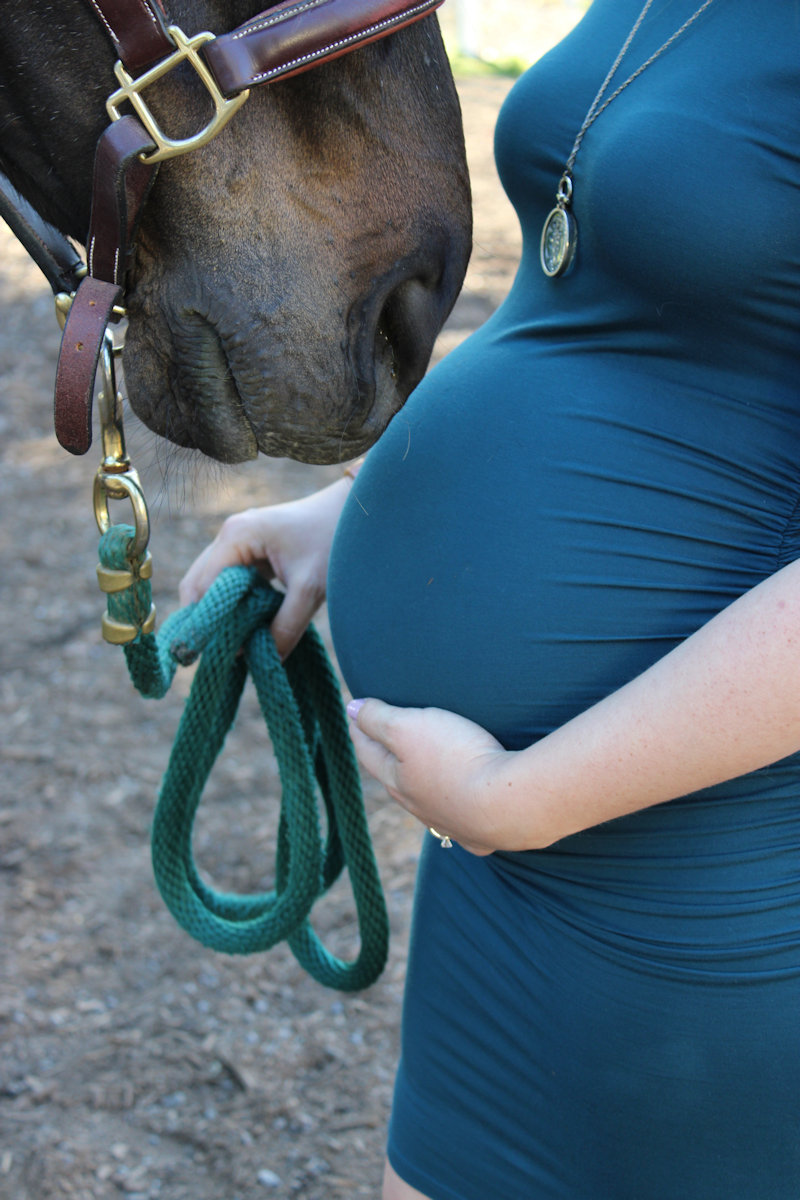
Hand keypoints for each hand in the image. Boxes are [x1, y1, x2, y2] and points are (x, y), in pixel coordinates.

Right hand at [179, 477, 350, 658]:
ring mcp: (237, 540)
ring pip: (210, 583)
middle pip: (198, 585)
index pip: (204, 588)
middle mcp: (229, 535)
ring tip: (227, 646)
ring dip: (217, 612)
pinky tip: (242, 627)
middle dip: (204, 619)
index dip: (208, 622)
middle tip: (213, 656)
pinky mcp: (249, 549)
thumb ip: (287, 626)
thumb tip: (268, 661)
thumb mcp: (310, 588)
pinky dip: (231, 603)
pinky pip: (227, 580)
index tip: (216, 655)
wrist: (352, 512)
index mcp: (236, 536)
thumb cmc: (332, 541)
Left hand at [347, 698, 510, 854]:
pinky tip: (460, 817)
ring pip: (426, 802)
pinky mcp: (479, 835)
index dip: (360, 727)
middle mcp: (418, 805)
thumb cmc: (456, 759)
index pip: (368, 750)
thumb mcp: (409, 727)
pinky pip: (462, 825)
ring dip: (419, 786)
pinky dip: (456, 817)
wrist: (507, 805)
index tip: (354, 712)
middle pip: (394, 779)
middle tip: (380, 739)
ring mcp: (449, 823)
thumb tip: (351, 709)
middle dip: (385, 758)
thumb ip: (378, 718)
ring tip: (420, 773)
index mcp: (396, 780)